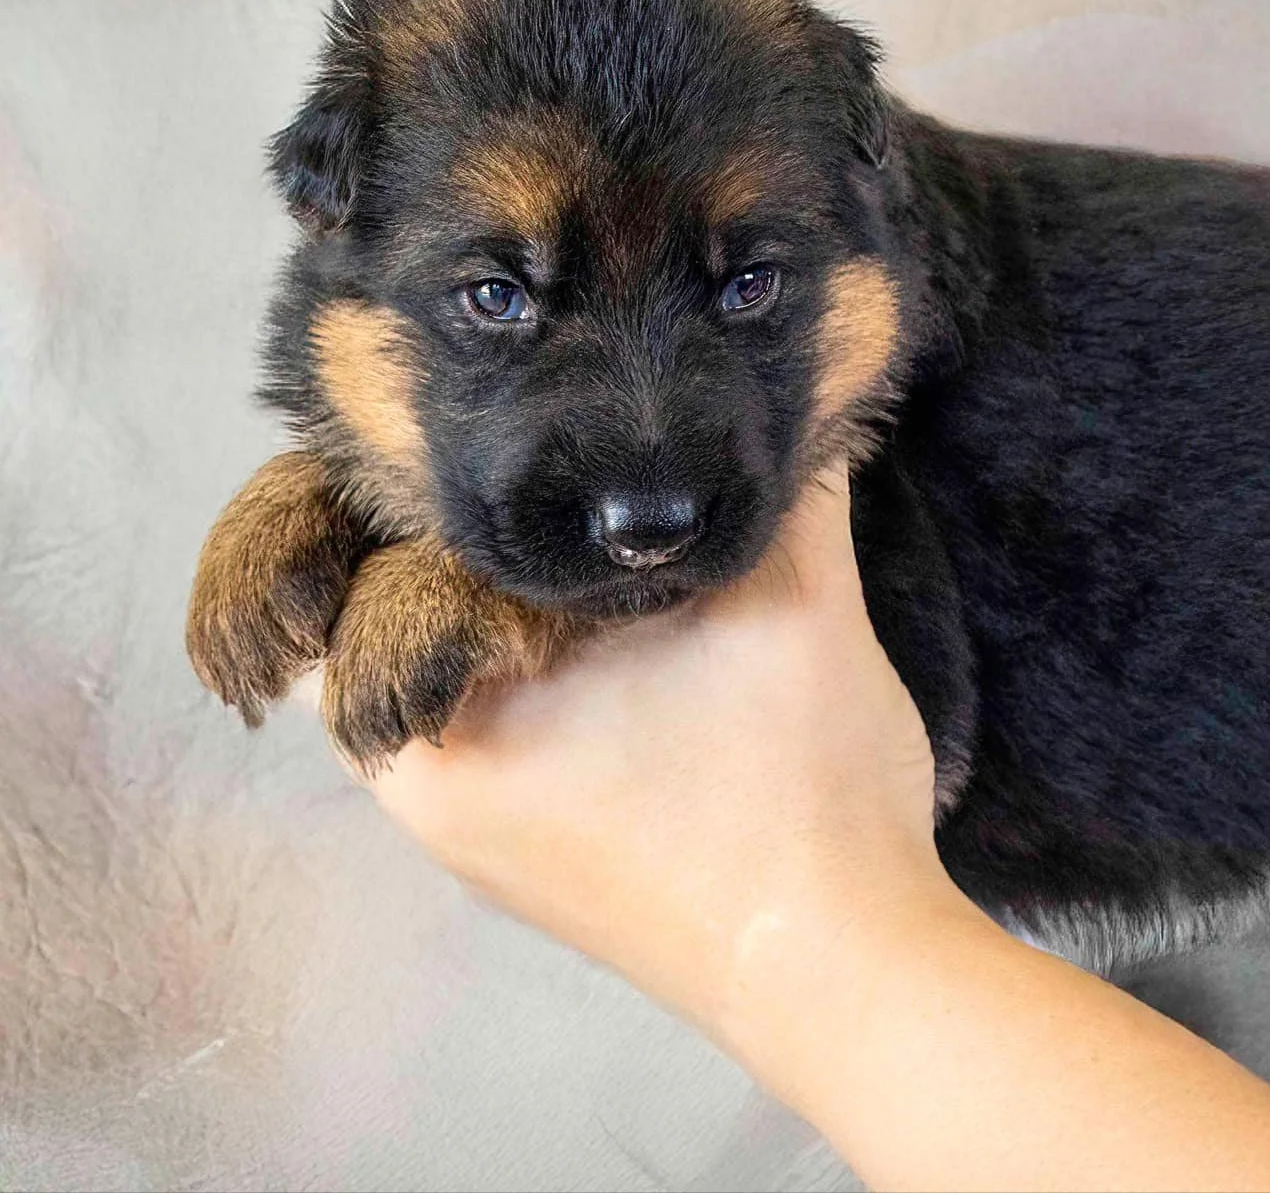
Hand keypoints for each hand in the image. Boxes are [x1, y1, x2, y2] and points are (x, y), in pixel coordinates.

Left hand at [353, 463, 959, 1065]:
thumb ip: (783, 483)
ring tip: (566, 533)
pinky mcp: (533, 857)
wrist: (843, 971)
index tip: (461, 419)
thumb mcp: (798, 606)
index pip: (329, 573)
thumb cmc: (799, 798)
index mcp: (446, 727)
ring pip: (424, 676)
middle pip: (363, 619)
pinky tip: (606, 635)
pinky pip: (479, 731)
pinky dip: (516, 665)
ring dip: (478, 599)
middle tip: (517, 460)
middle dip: (431, 528)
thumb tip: (783, 394)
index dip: (383, 474)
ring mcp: (479, 837)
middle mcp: (429, 792)